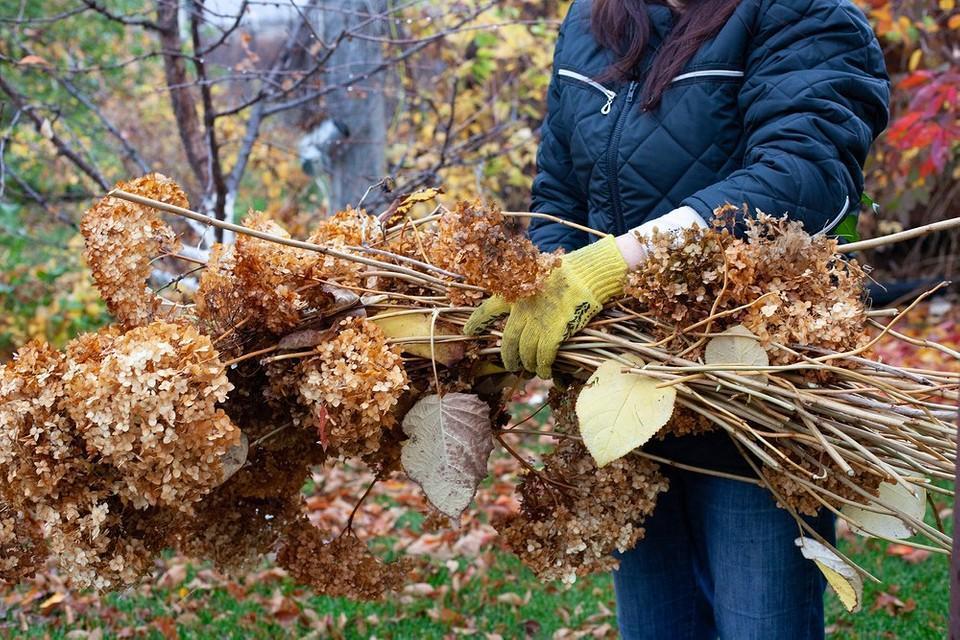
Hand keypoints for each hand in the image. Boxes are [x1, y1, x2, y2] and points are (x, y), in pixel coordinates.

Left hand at [463, 235, 627, 378]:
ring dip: (529, 364)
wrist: (589, 272)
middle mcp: (522, 308)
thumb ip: (530, 294)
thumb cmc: (569, 271)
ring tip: (533, 369)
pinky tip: (547, 371)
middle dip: (508, 356)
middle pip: (509, 340)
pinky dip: (544, 366)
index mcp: (516, 292)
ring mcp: (538, 320)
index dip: (477, 321)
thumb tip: (528, 312)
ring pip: (526, 351)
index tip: (468, 331)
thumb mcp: (540, 276)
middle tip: (511, 365)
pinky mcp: (554, 330)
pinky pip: (544, 355)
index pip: (488, 308)